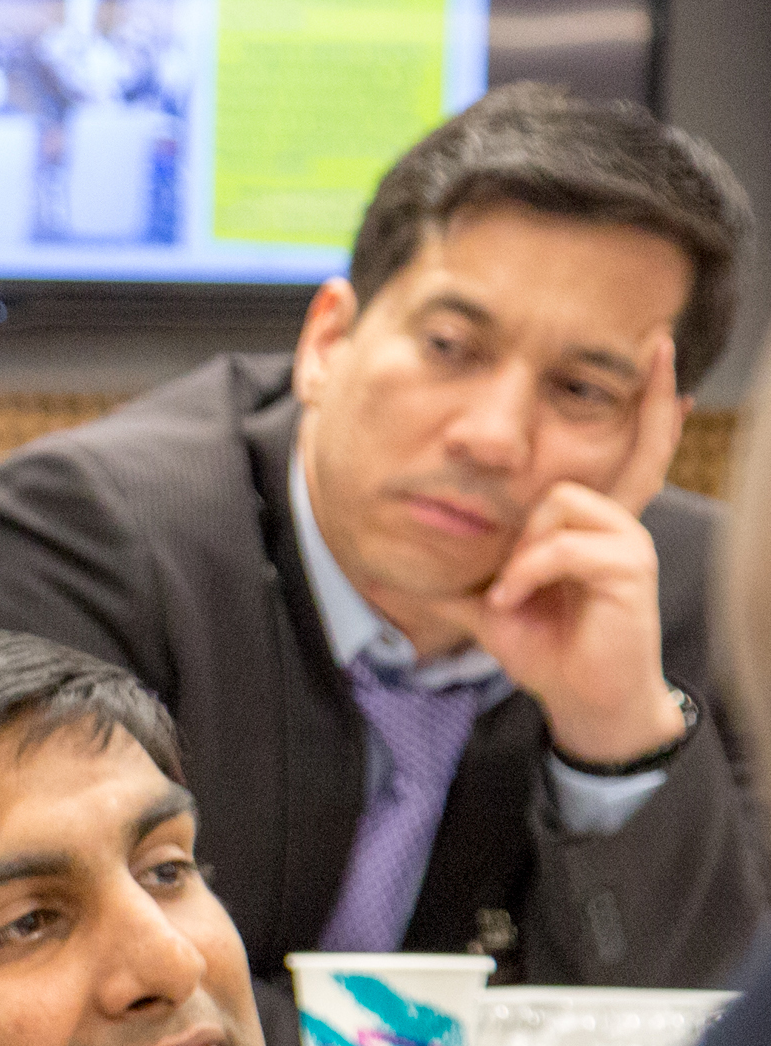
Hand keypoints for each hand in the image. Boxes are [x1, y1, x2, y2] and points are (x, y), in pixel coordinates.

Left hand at [434, 330, 688, 767]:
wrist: (580, 697)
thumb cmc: (546, 645)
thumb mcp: (489, 604)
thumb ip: (454, 577)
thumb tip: (390, 568)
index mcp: (590, 520)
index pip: (625, 448)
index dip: (645, 401)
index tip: (655, 349)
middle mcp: (617, 520)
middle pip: (558, 482)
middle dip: (520, 532)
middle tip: (509, 581)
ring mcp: (627, 540)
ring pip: (555, 507)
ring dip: (520, 557)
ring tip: (511, 596)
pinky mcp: (629, 566)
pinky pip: (562, 547)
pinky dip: (528, 574)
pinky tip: (516, 601)